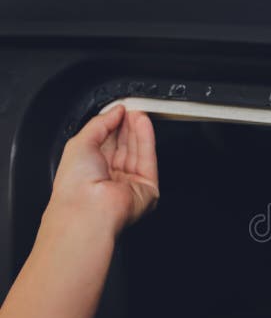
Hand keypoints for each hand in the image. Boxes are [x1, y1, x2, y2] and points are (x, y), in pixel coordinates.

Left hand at [46, 105, 159, 235]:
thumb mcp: (79, 141)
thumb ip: (100, 123)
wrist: (88, 208)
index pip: (106, 142)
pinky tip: (144, 125)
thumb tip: (115, 111)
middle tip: (131, 109)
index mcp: (90, 168)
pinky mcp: (146, 189)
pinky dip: (147, 141)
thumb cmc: (75, 185)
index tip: (119, 110)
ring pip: (137, 151)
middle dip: (128, 126)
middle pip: (124, 145)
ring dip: (138, 130)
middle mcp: (109, 176)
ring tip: (139, 113)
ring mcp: (128, 182)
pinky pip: (148, 161)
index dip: (113, 124)